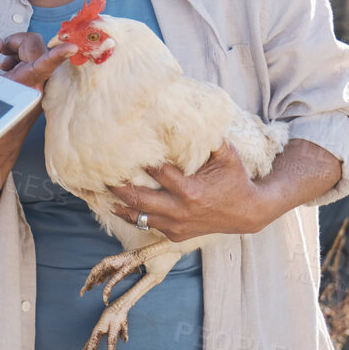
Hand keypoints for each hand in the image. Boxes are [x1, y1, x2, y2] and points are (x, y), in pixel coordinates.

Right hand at [0, 32, 74, 93]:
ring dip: (22, 54)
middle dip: (18, 44)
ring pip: (40, 56)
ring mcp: (42, 90)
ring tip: (4, 65)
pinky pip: (40, 68)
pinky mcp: (42, 92)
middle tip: (1, 54)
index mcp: (23, 84)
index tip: (72, 47)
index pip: (46, 63)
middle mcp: (38, 87)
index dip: (59, 53)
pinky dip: (26, 64)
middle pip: (37, 47)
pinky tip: (11, 72)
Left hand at [106, 144, 277, 242]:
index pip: (158, 172)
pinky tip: (119, 206)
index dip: (141, 161)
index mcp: (191, 190)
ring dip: (120, 205)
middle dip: (119, 187)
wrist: (247, 213)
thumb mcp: (227, 155)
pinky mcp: (175, 235)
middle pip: (139, 199)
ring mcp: (177, 225)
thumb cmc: (235, 179)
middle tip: (102, 174)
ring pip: (140, 217)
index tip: (123, 151)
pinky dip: (133, 216)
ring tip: (102, 192)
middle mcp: (180, 210)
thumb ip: (208, 138)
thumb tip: (189, 114)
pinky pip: (149, 225)